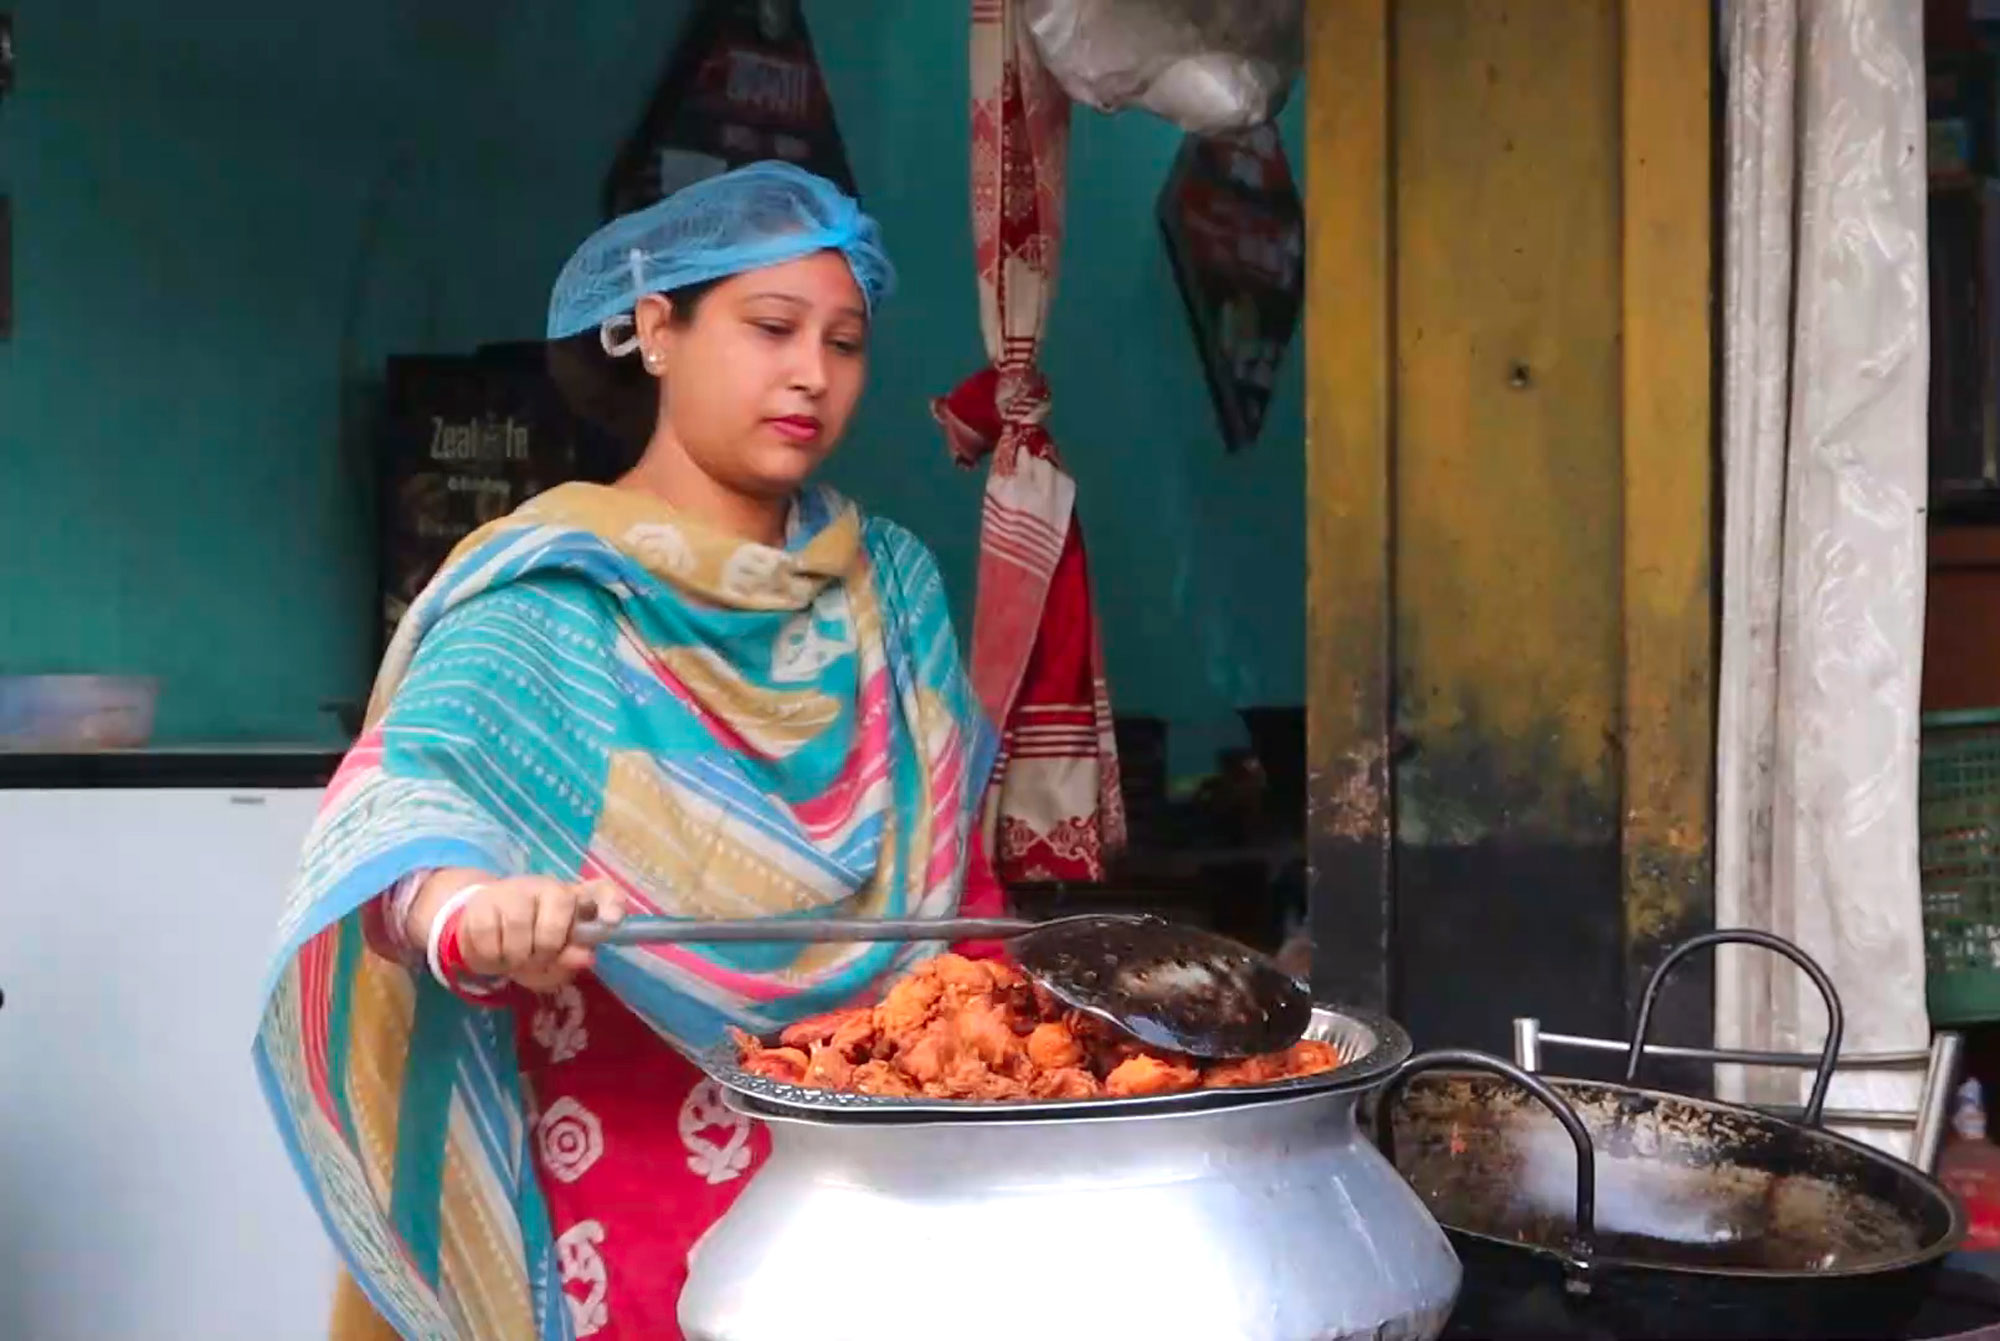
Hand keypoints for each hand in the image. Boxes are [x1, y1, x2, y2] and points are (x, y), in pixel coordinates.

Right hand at [429, 876, 626, 991]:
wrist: (481, 931)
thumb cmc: (529, 946)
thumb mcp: (553, 962)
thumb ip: (570, 960)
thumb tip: (585, 957)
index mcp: (576, 901)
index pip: (603, 891)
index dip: (612, 903)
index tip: (612, 921)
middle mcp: (549, 888)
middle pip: (555, 922)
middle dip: (544, 952)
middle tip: (535, 959)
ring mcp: (515, 891)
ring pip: (519, 929)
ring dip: (514, 957)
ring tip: (512, 957)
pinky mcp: (482, 902)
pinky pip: (487, 936)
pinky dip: (490, 956)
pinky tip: (492, 952)